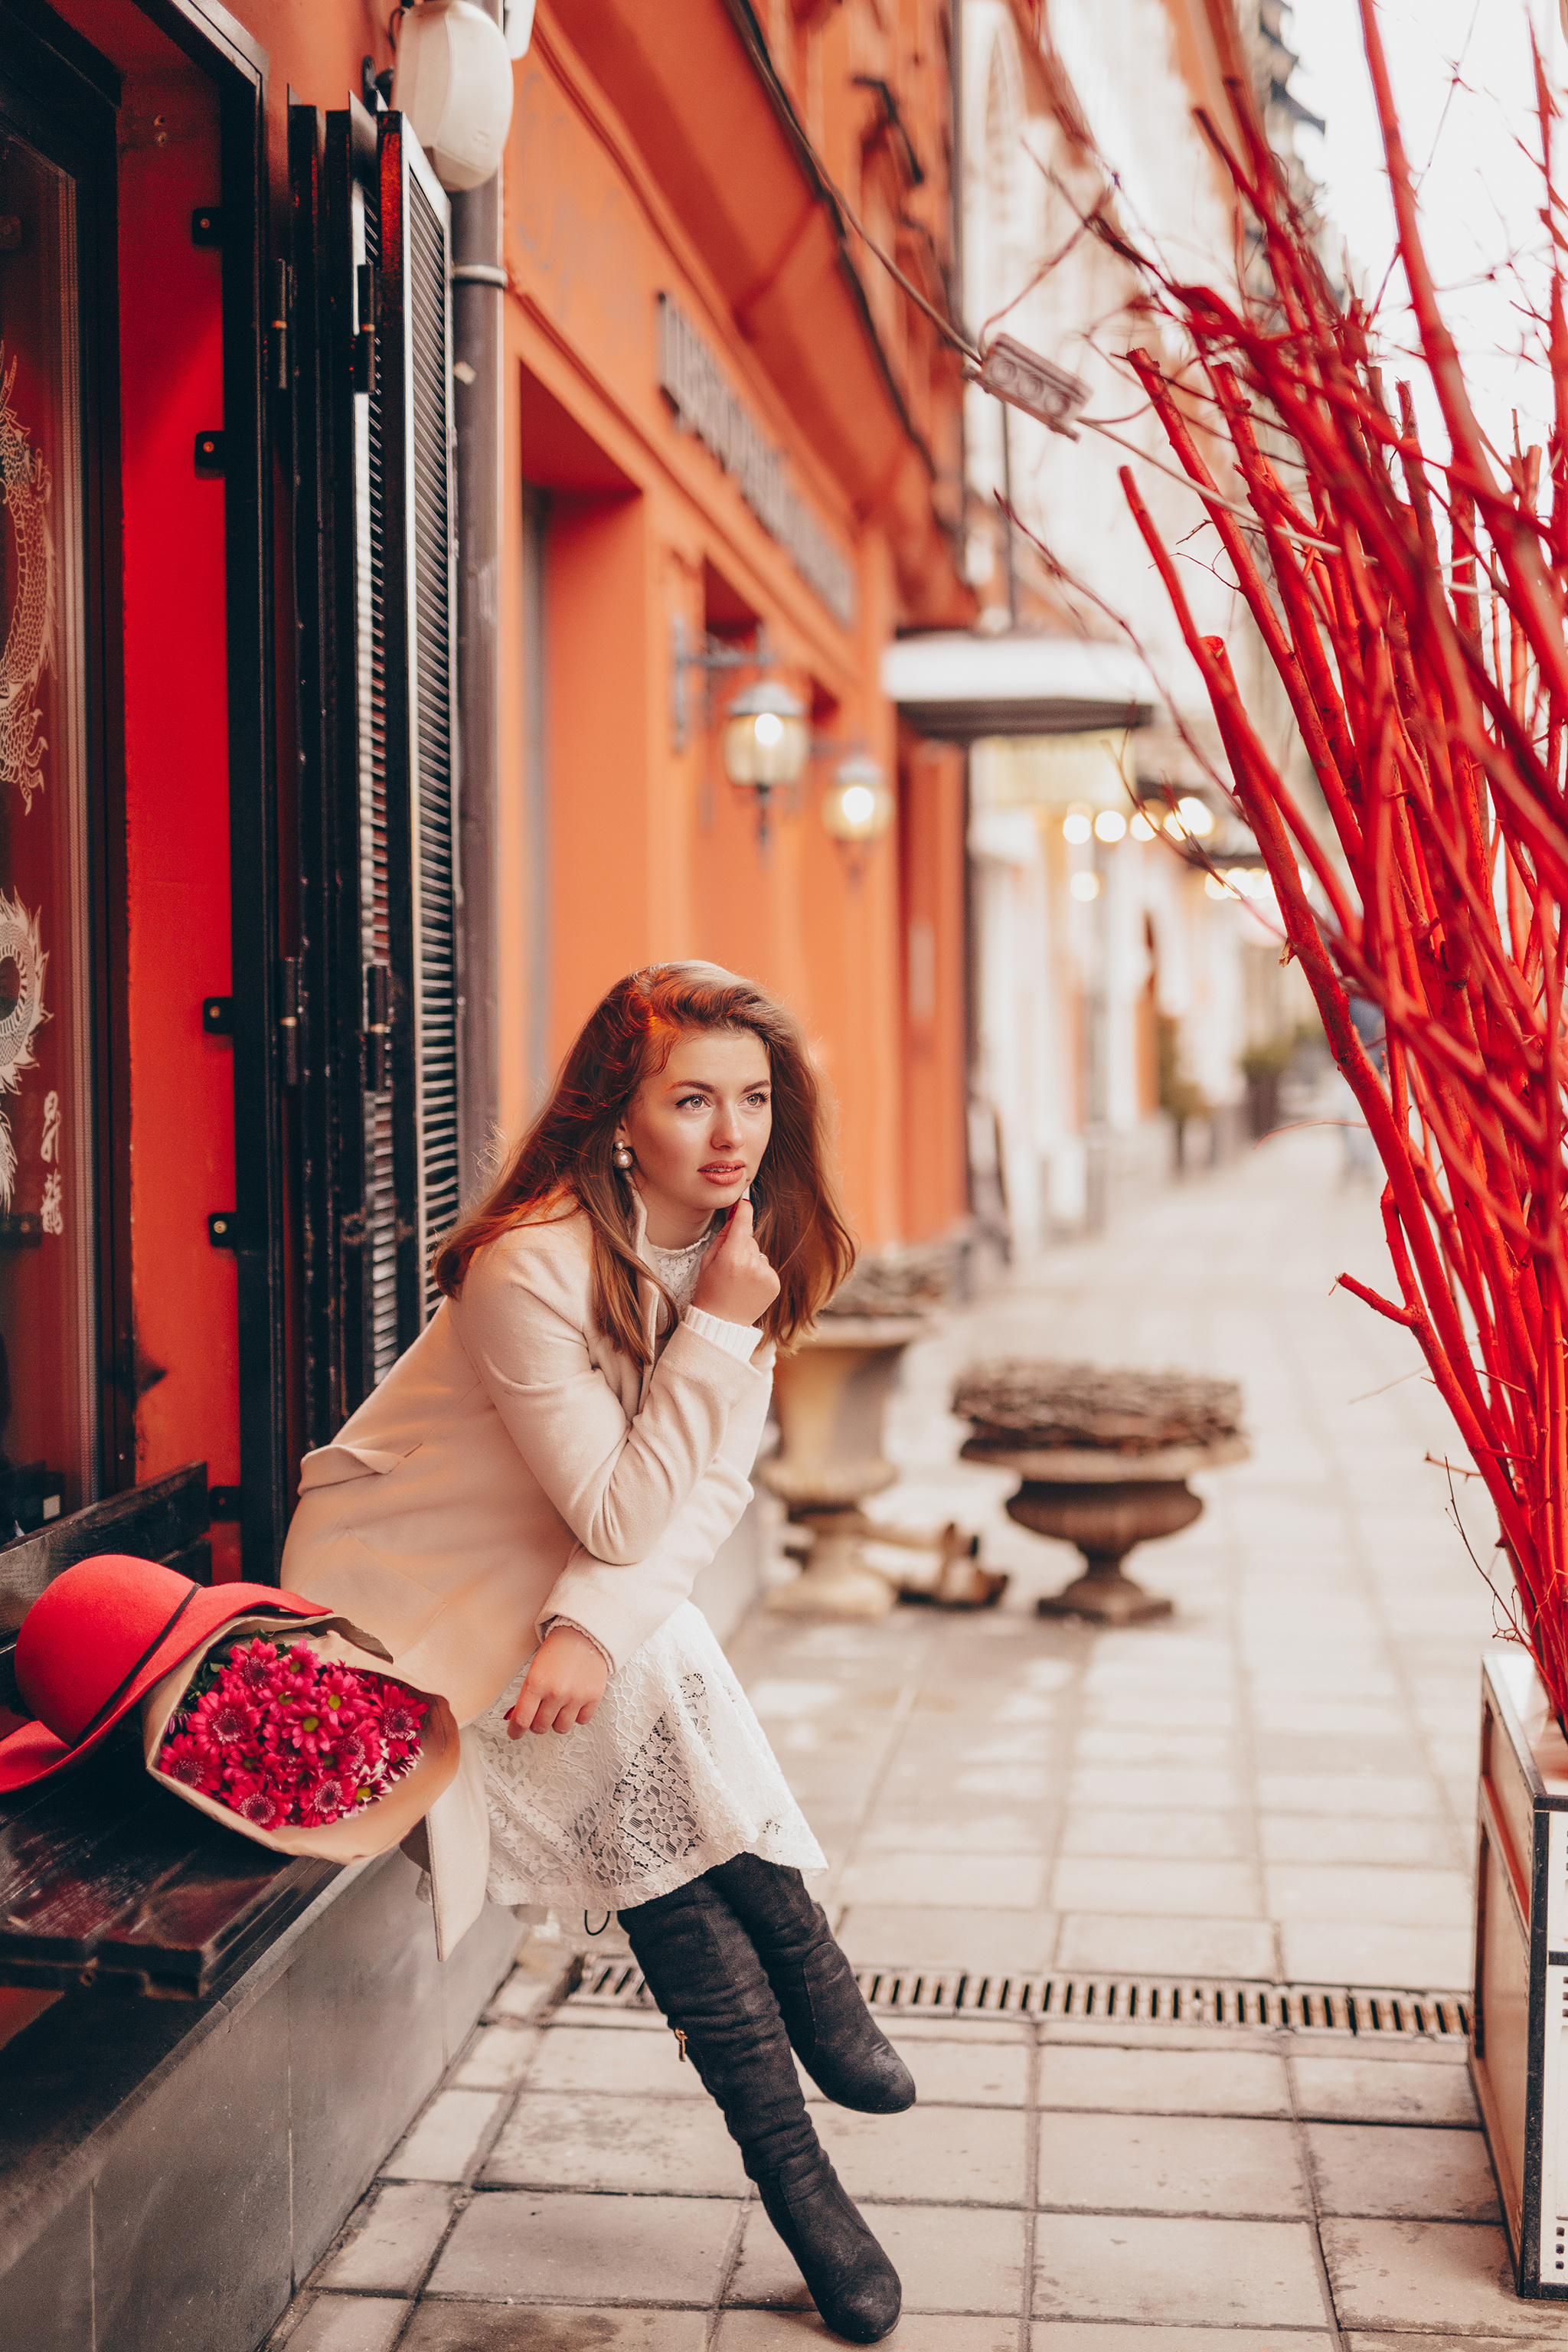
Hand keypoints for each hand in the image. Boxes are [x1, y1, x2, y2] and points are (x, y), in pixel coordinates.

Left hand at [507, 1625, 608, 1735]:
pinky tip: (574, 1703)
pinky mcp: (593, 1698)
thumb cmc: (558, 1650)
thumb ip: (526, 1695)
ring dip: (557, 1721)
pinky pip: (581, 1721)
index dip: (515, 1731)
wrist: (584, 1635)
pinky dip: (576, 1715)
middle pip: (540, 1727)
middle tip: (539, 1712)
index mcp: (536, 1683)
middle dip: (537, 1721)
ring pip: (561, 1728)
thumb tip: (517, 1719)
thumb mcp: (535, 1670)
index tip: (515, 1733)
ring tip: (558, 1707)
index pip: (521, 1720)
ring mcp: (576, 1697)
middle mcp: (556, 1693)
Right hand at [692, 1199, 779, 1327]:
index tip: (744, 1203)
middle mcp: (752, 1264)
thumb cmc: (710, 1292)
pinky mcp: (774, 1283)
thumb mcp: (707, 1262)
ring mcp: (766, 1274)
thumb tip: (735, 1217)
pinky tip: (748, 1286)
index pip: (742, 1223)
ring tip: (738, 1279)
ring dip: (750, 1259)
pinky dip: (758, 1272)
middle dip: (740, 1244)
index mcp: (732, 1257)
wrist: (722, 1323)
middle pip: (749, 1239)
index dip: (743, 1211)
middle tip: (728, 1264)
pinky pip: (766, 1267)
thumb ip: (722, 1237)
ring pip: (758, 1253)